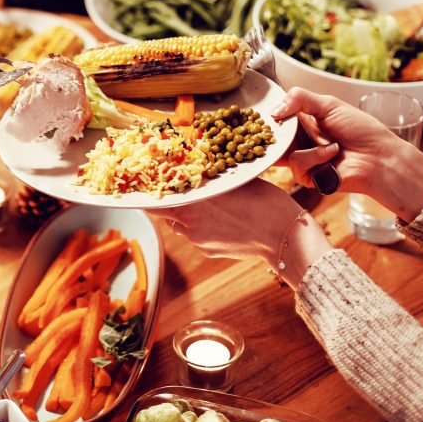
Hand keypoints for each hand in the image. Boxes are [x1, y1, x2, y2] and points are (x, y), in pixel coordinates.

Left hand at [149, 179, 331, 288]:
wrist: (284, 237)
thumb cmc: (265, 202)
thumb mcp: (235, 182)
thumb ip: (211, 179)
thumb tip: (197, 170)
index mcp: (193, 203)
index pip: (154, 201)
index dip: (145, 193)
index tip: (139, 186)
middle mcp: (189, 223)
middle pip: (165, 212)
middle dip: (168, 202)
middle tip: (172, 191)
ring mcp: (197, 240)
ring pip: (180, 224)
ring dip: (185, 214)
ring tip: (204, 205)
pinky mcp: (207, 251)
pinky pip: (195, 236)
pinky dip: (200, 227)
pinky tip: (221, 221)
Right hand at [272, 88, 422, 220]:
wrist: (379, 157)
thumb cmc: (361, 130)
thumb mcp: (329, 105)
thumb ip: (299, 99)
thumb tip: (273, 109)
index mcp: (304, 121)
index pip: (277, 116)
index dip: (268, 114)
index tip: (261, 110)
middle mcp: (300, 140)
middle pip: (272, 136)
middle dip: (274, 131)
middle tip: (277, 125)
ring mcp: (302, 158)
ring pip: (280, 150)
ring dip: (305, 144)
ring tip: (331, 143)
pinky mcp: (306, 176)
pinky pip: (296, 164)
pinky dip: (314, 157)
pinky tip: (332, 154)